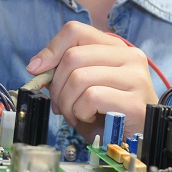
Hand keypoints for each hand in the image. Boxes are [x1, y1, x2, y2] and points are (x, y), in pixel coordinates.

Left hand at [26, 21, 156, 142]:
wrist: (135, 141)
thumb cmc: (106, 112)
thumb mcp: (84, 84)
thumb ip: (65, 70)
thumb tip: (37, 66)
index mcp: (115, 47)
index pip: (76, 31)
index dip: (51, 49)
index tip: (37, 69)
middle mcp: (129, 56)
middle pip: (73, 56)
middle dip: (57, 85)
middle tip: (59, 104)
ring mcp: (135, 77)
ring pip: (79, 78)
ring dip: (67, 102)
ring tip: (75, 114)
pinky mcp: (135, 101)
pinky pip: (92, 97)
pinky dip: (81, 112)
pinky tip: (89, 118)